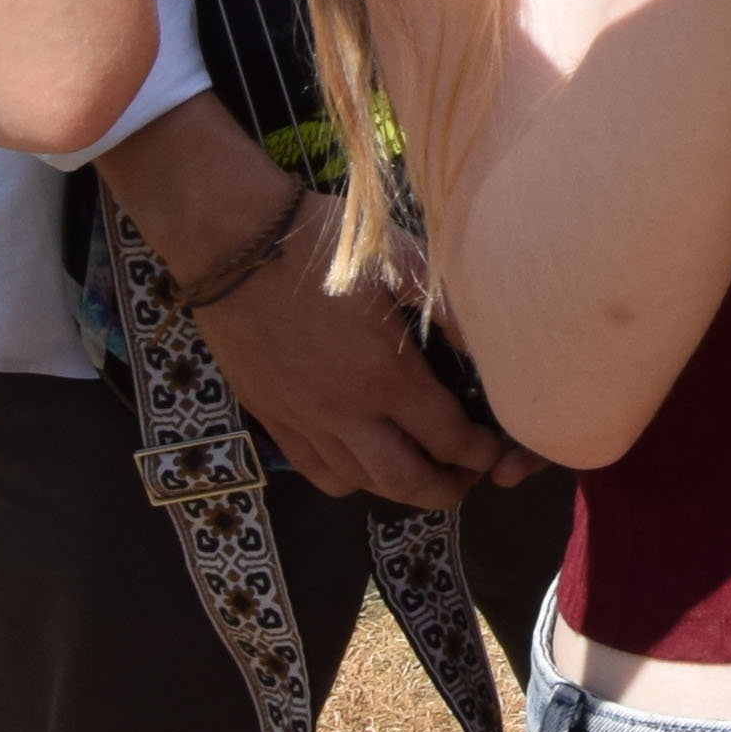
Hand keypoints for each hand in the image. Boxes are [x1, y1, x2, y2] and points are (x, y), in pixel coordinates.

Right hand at [102, 101, 528, 509]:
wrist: (232, 242)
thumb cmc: (321, 242)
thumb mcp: (400, 259)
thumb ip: (448, 308)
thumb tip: (489, 348)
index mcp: (385, 375)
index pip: (449, 439)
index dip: (483, 452)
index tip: (498, 447)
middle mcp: (346, 411)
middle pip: (409, 483)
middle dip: (449, 489)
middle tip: (468, 476)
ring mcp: (304, 420)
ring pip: (362, 484)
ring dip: (401, 488)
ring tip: (422, 468)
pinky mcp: (272, 418)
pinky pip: (316, 472)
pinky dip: (350, 479)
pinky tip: (364, 460)